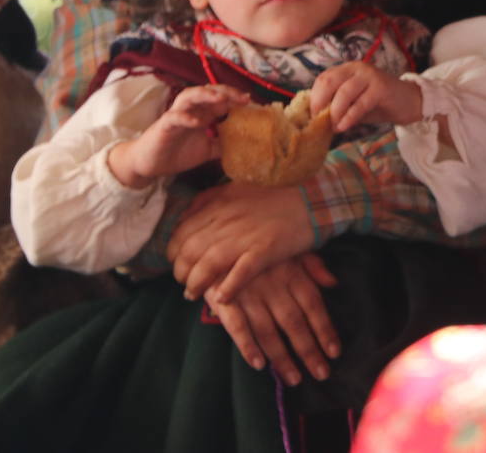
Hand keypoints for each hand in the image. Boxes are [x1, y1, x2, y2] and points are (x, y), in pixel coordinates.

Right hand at [109, 85, 248, 188]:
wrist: (150, 164)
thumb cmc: (178, 152)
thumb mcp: (208, 150)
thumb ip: (224, 144)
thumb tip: (247, 146)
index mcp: (202, 113)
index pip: (220, 98)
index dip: (236, 97)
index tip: (251, 101)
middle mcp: (190, 110)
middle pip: (208, 91)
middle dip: (226, 91)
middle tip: (242, 98)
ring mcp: (176, 115)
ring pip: (189, 96)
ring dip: (205, 95)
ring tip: (220, 98)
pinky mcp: (164, 125)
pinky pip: (174, 117)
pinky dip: (185, 117)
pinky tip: (197, 122)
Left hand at [168, 182, 312, 301]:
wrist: (311, 193)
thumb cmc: (274, 190)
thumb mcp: (235, 186)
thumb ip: (210, 198)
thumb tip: (187, 211)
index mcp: (218, 203)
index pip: (181, 231)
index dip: (174, 251)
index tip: (176, 261)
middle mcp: (226, 219)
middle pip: (189, 251)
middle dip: (180, 271)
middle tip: (183, 282)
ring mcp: (245, 235)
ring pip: (208, 264)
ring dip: (196, 283)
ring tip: (192, 294)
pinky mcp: (265, 249)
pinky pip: (240, 273)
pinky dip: (228, 288)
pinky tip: (221, 298)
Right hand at [209, 254, 339, 385]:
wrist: (216, 234)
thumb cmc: (257, 244)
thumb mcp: (287, 246)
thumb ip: (311, 265)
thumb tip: (333, 282)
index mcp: (290, 271)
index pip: (313, 304)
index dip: (324, 329)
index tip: (334, 352)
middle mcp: (272, 284)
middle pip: (294, 322)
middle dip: (308, 350)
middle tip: (320, 374)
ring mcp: (248, 292)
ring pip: (268, 330)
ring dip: (281, 357)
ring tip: (294, 378)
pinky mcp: (225, 298)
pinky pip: (237, 326)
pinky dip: (247, 345)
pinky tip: (258, 364)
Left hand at [310, 61, 421, 131]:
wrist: (409, 103)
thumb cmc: (378, 105)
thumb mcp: (353, 103)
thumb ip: (336, 105)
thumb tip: (315, 118)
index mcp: (346, 69)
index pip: (323, 79)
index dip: (315, 97)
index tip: (312, 116)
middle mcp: (356, 68)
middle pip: (329, 82)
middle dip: (320, 103)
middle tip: (318, 121)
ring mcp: (369, 75)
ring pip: (344, 93)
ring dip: (335, 112)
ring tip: (333, 127)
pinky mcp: (380, 87)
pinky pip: (360, 103)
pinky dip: (349, 117)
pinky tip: (344, 127)